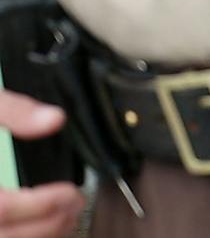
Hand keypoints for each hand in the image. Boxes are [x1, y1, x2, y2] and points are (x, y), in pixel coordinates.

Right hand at [0, 91, 83, 237]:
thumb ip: (13, 110)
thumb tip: (52, 120)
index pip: (1, 207)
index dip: (40, 204)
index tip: (69, 193)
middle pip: (2, 233)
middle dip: (46, 224)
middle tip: (75, 206)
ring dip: (37, 235)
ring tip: (64, 218)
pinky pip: (1, 234)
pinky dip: (23, 235)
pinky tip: (42, 226)